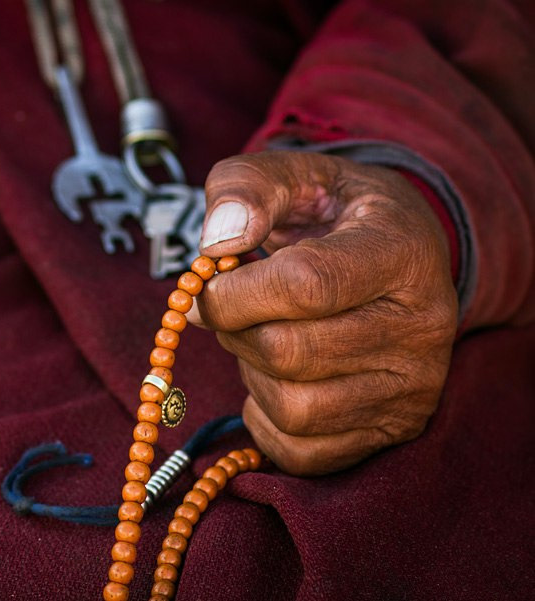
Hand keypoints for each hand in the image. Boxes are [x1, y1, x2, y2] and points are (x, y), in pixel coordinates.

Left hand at [191, 151, 457, 474]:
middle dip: (235, 330)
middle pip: (288, 353)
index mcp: (400, 253)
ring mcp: (411, 386)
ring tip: (262, 335)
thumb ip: (246, 187)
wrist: (397, 252)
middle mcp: (420, 326)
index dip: (234, 292)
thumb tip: (216, 243)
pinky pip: (301, 451)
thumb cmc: (337, 214)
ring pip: (292, 408)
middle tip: (233, 307)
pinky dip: (265, 419)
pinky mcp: (393, 428)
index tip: (205, 281)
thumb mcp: (296, 173)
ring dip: (251, 373)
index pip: (306, 286)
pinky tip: (274, 376)